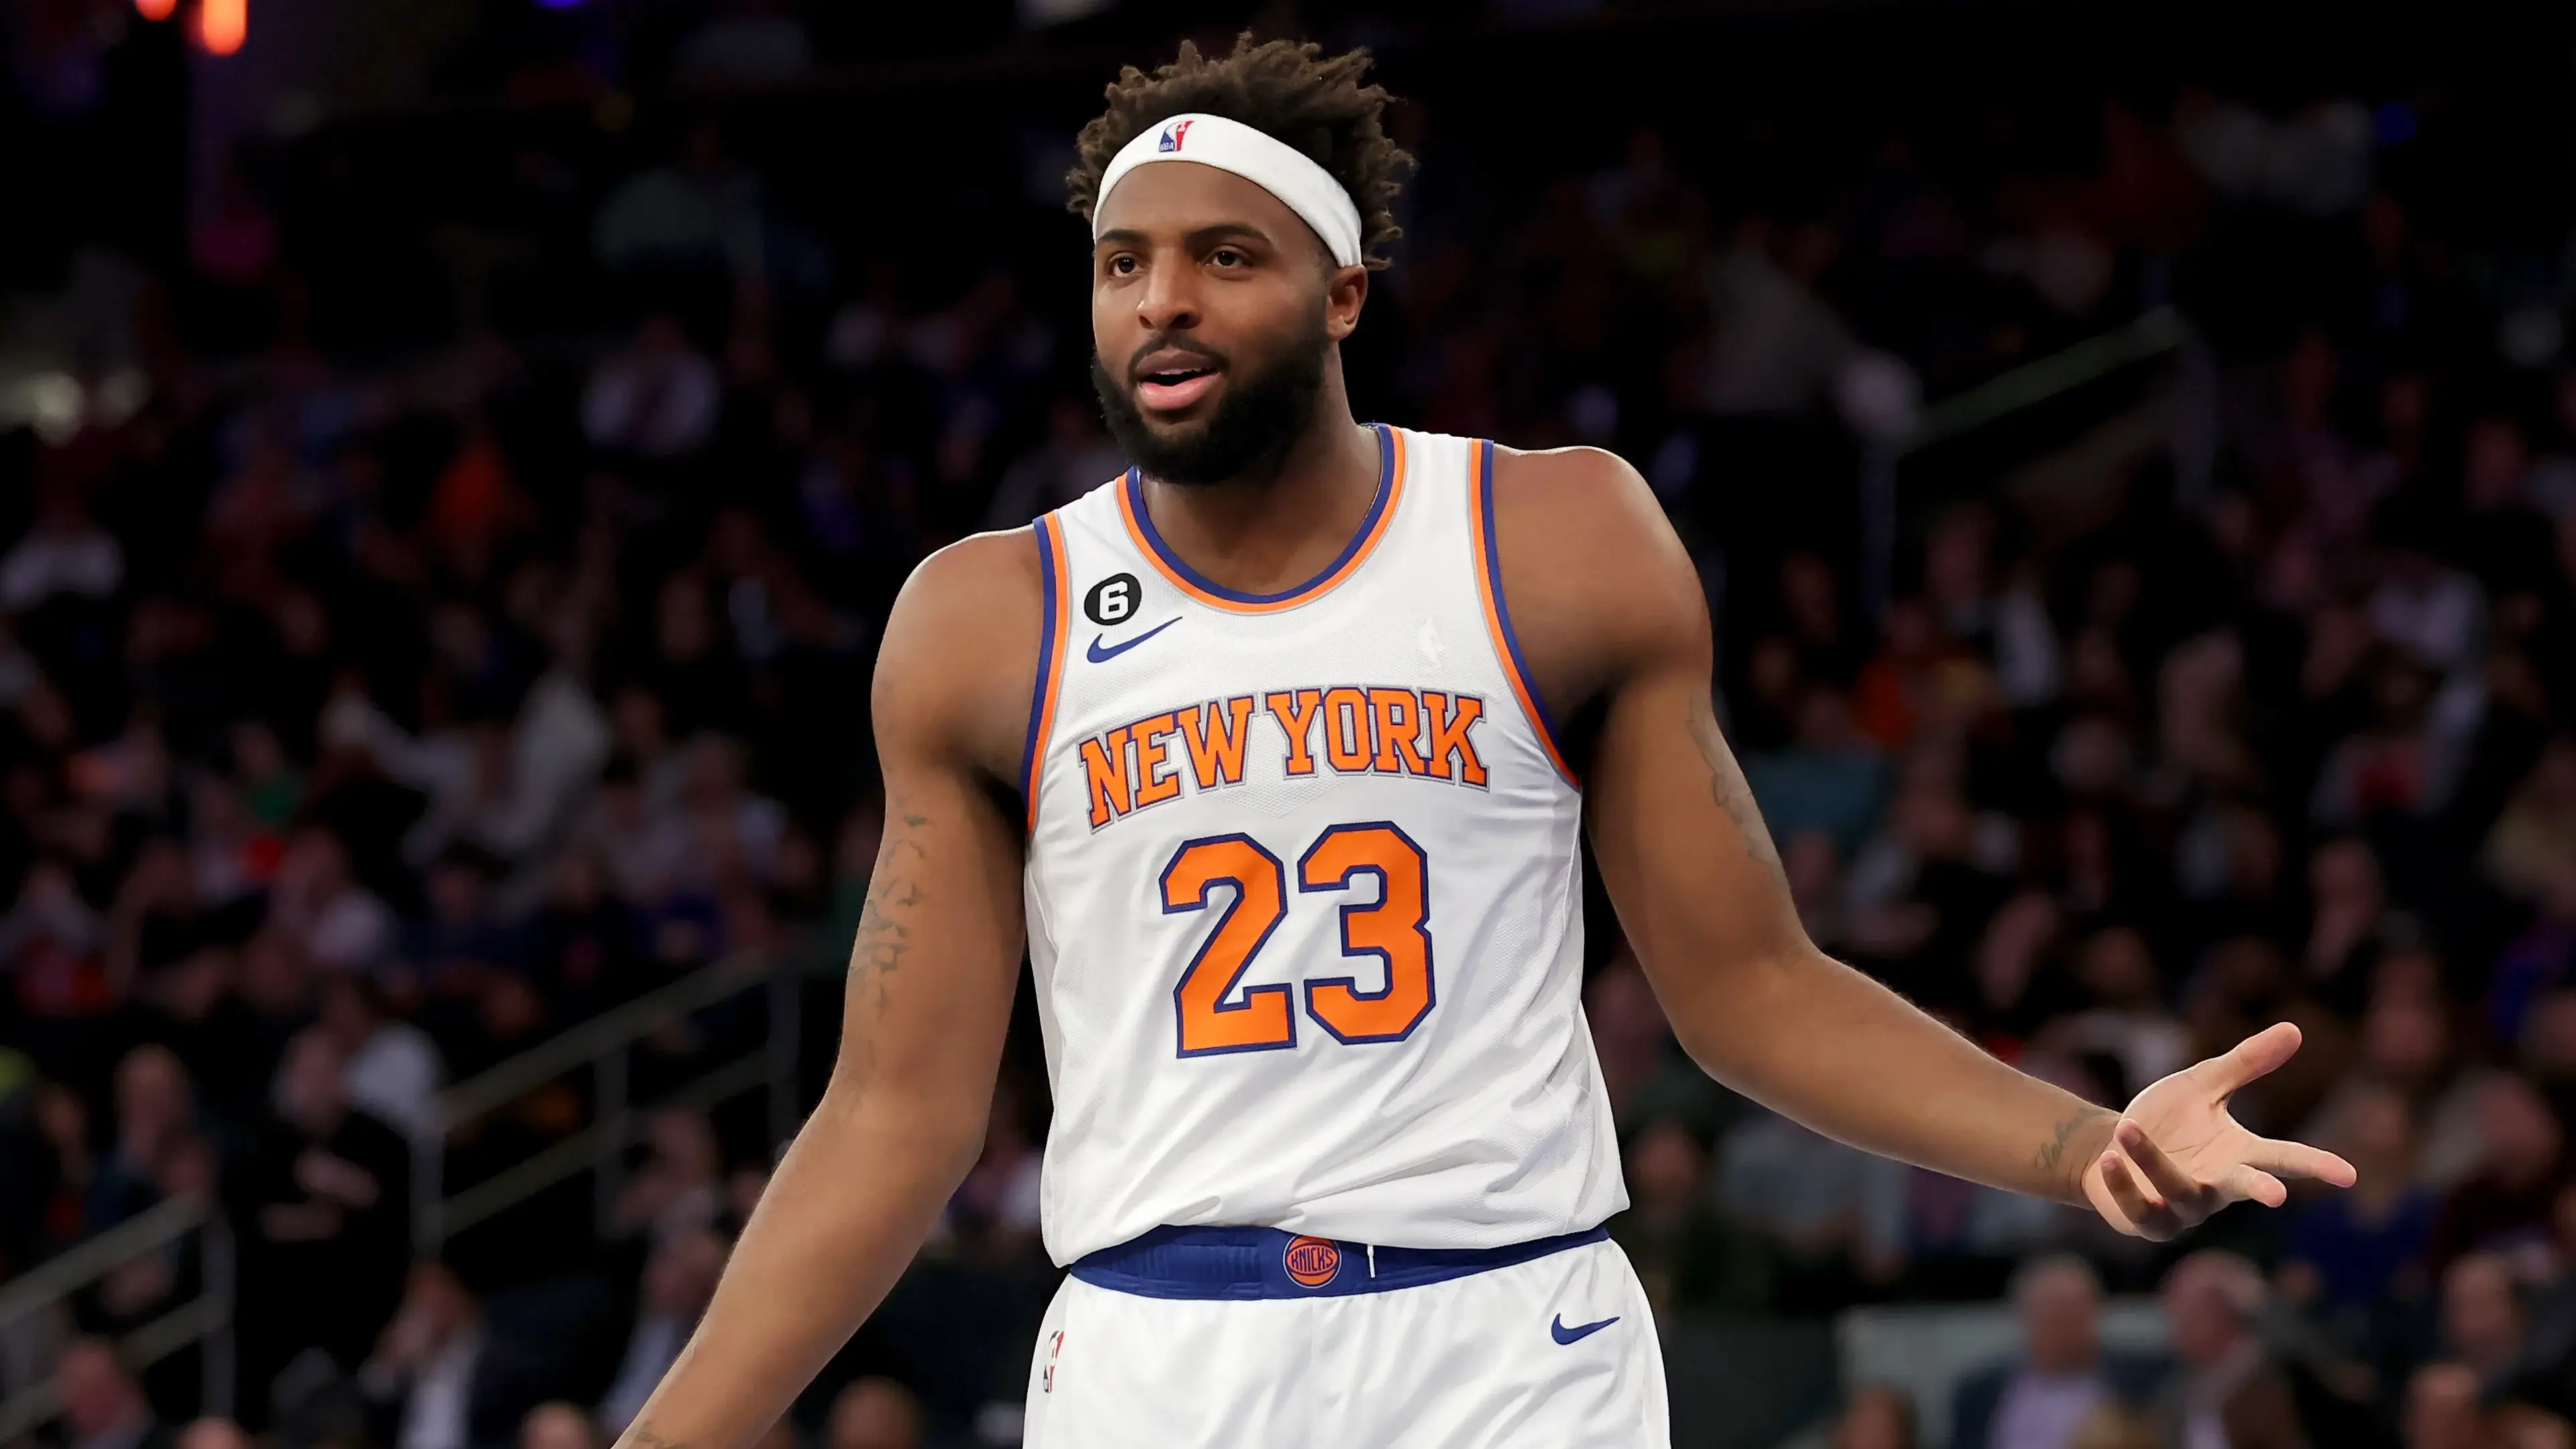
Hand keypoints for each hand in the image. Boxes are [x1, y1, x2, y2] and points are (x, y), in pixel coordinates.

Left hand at [2083, 1022, 2357, 1240]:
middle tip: (2277, 1196)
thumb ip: (2246, 1063)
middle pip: (2245, 1189)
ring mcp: (2184, 1209)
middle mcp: (2218, 1186)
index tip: (2349, 1175)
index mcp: (2239, 1154)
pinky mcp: (2147, 1221)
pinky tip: (2112, 1159)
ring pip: (2179, 1191)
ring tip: (2129, 1130)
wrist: (2112, 1148)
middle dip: (2260, 1191)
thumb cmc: (2167, 1121)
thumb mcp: (2204, 1085)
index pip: (2285, 1159)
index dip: (2316, 1166)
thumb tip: (2295, 1028)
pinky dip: (2125, 1184)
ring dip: (2154, 1161)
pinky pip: (2139, 1208)